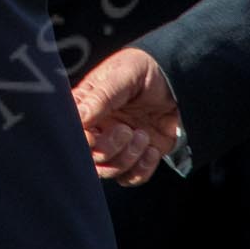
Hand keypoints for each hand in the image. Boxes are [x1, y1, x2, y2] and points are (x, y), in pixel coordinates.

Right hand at [72, 47, 181, 185]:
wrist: (178, 80)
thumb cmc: (145, 70)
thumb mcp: (124, 74)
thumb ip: (101, 96)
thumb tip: (78, 118)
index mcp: (86, 106)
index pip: (71, 131)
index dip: (80, 140)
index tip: (93, 135)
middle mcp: (96, 129)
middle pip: (88, 158)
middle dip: (108, 150)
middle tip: (126, 130)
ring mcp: (116, 145)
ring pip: (108, 171)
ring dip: (128, 158)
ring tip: (143, 135)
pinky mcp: (136, 157)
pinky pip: (130, 178)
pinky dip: (142, 169)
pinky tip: (152, 149)